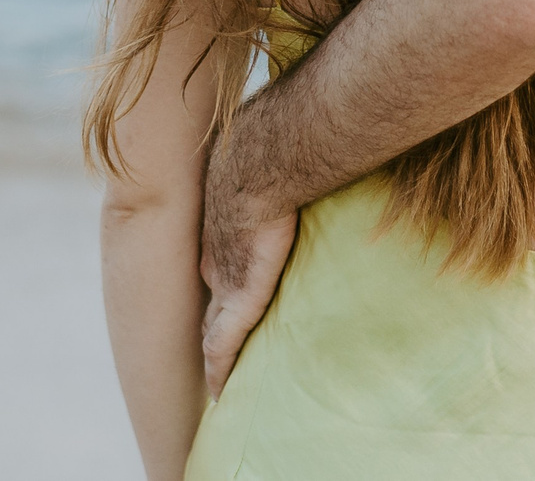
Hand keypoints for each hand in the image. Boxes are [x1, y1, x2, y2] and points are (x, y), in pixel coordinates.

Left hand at [198, 136, 297, 397]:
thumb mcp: (272, 149)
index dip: (220, 276)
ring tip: (218, 378)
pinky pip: (222, 344)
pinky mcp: (240, 297)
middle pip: (211, 295)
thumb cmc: (276, 141)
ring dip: (215, 352)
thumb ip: (289, 156)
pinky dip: (220, 368)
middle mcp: (217, 253)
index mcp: (225, 220)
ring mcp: (226, 276)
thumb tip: (323, 140)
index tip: (222, 286)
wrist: (267, 157)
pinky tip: (219, 393)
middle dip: (211, 317)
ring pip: (213, 325)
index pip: (219, 257)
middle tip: (212, 343)